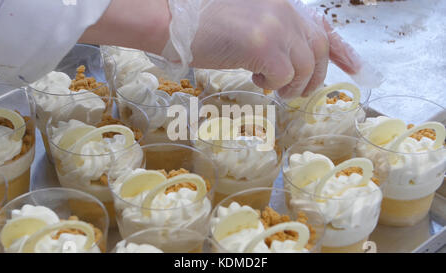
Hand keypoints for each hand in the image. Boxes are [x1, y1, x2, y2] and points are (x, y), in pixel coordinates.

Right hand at [165, 0, 362, 97]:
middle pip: (318, 48)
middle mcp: (284, 11)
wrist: (176, 23)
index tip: (356, 68)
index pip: (321, 28)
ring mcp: (274, 26)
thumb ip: (275, 37)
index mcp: (282, 5)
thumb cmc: (206, 28)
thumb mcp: (249, 27)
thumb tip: (290, 64)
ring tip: (273, 89)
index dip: (343, 50)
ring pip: (305, 65)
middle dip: (315, 76)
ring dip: (293, 85)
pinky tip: (257, 80)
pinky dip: (274, 84)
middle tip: (300, 91)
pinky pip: (284, 75)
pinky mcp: (262, 44)